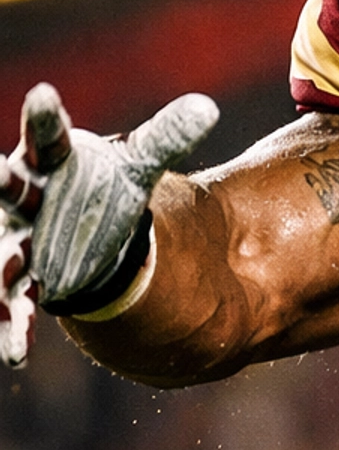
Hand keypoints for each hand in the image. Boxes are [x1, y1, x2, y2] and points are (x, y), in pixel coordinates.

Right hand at [9, 82, 218, 312]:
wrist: (85, 228)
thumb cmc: (102, 188)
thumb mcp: (136, 167)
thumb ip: (165, 138)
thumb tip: (207, 108)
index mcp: (51, 163)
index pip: (47, 137)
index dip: (44, 119)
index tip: (46, 96)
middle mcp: (25, 198)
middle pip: (11, 188)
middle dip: (3, 181)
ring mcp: (19, 239)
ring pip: (4, 252)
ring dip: (2, 264)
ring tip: (5, 274)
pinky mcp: (25, 278)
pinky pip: (15, 302)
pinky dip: (14, 325)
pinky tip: (16, 354)